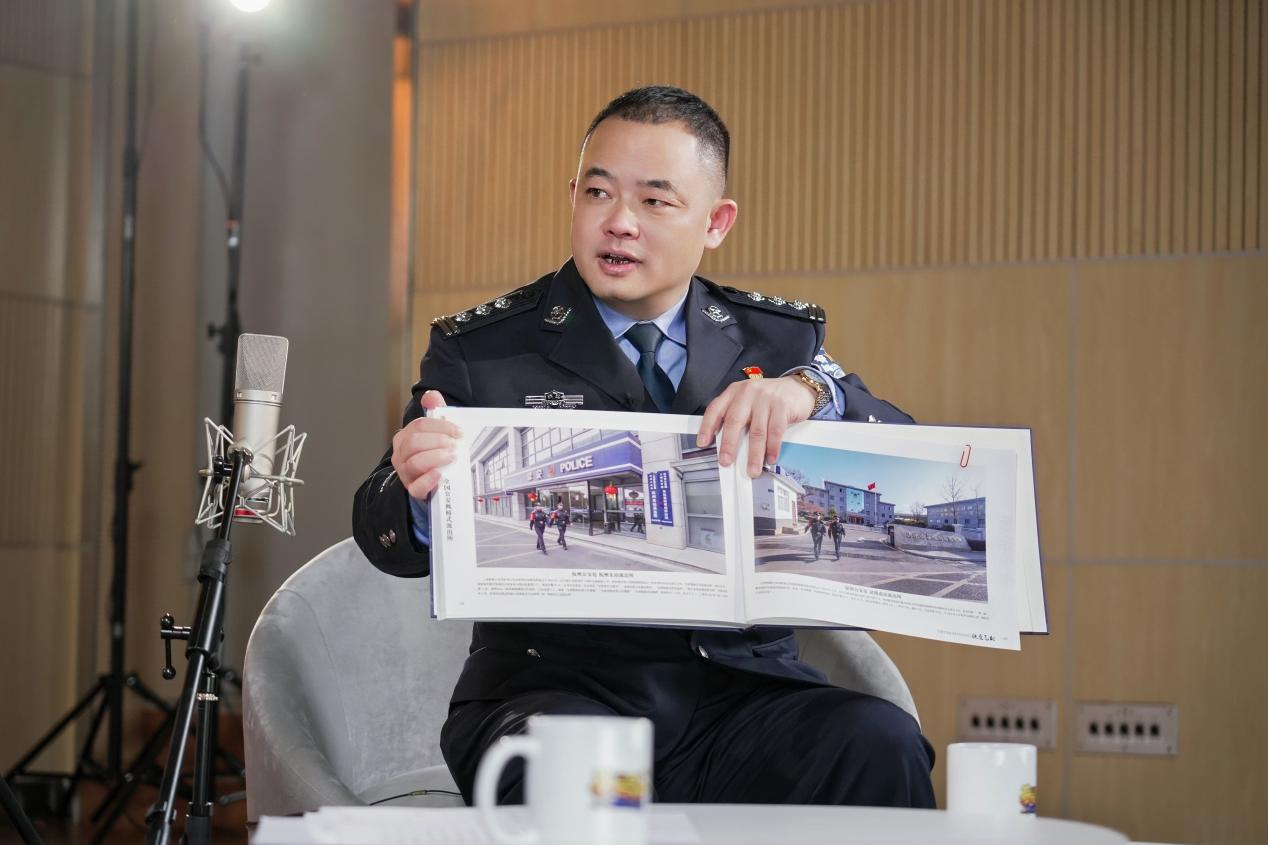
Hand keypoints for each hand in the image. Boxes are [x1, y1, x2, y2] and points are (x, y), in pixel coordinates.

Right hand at [391, 390, 460, 500]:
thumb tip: (431, 395)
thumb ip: (435, 411)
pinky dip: (429, 480)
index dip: (440, 426)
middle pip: (414, 443)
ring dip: (436, 457)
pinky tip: (440, 474)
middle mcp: (401, 455)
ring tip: (452, 457)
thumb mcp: (436, 432)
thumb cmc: (433, 454)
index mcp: (405, 437)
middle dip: (437, 441)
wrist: (432, 482)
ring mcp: (405, 473)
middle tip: (455, 444)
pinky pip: (417, 487)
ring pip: (415, 462)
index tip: (458, 431)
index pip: (419, 426)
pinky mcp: (413, 490)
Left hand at [696, 376, 816, 477]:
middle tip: (726, 461)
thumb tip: (725, 445)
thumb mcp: (748, 401)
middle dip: (729, 444)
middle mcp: (748, 392)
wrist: (798, 388)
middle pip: (734, 421)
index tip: (702, 443)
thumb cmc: (769, 398)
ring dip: (754, 454)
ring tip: (752, 469)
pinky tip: (770, 458)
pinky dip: (773, 447)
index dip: (707, 426)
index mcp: (735, 392)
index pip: (716, 409)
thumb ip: (736, 416)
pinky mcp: (782, 405)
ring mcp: (765, 398)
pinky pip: (775, 430)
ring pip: (757, 431)